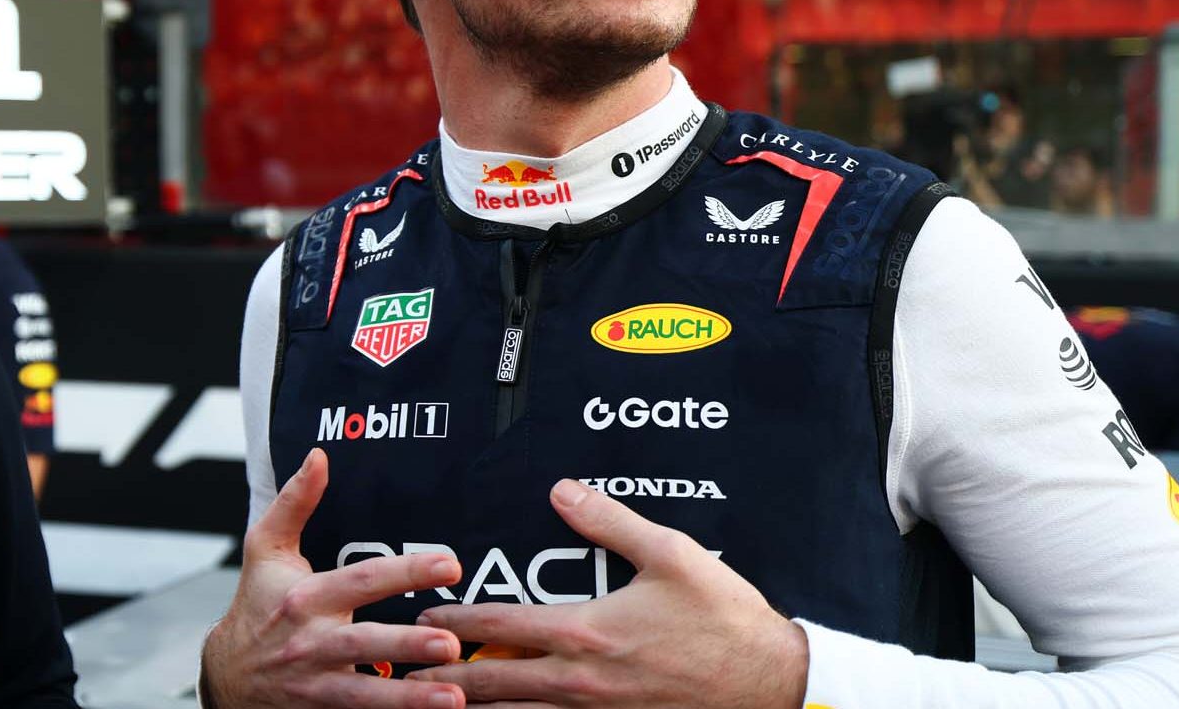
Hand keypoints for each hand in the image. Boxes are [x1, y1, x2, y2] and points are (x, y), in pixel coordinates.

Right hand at [202, 449, 468, 708]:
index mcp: (305, 598)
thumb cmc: (255, 604)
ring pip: (365, 695)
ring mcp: (316, 684)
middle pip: (364, 643)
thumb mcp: (265, 548)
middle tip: (450, 643)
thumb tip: (319, 456)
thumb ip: (295, 502)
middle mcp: (310, 643)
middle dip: (407, 644)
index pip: (361, 581)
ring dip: (411, 699)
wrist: (227, 674)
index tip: (450, 564)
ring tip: (455, 697)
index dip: (404, 572)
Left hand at [410, 479, 808, 708]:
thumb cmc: (724, 619)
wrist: (772, 683)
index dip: (453, 623)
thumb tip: (562, 491)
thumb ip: (608, 521)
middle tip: (406, 672)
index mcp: (585, 633)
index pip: (498, 628)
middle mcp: (580, 682)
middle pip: (491, 684)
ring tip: (439, 705)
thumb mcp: (670, 554)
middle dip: (443, 677)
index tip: (422, 619)